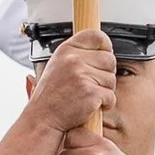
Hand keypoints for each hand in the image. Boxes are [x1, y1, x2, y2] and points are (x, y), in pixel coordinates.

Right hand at [25, 28, 116, 143]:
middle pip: (109, 59)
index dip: (105, 46)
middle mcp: (73, 59)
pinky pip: (111, 96)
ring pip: (112, 79)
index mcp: (66, 49)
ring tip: (86, 95)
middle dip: (105, 73)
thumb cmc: (51, 96)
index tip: (102, 56)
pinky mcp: (90, 93)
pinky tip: (89, 105)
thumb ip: (78, 54)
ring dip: (104, 90)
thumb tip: (103, 49)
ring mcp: (82, 76)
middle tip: (90, 84)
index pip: (96, 36)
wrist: (43, 119)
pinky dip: (105, 104)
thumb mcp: (58, 65)